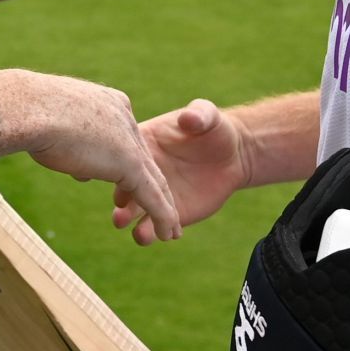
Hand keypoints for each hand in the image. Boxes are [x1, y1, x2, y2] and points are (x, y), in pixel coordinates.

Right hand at [0, 71, 182, 241]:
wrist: (31, 108)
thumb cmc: (31, 113)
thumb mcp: (54, 125)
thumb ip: (73, 144)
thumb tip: (81, 169)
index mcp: (110, 103)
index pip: (124, 139)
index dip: (126, 162)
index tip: (127, 183)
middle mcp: (125, 118)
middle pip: (145, 160)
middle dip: (154, 185)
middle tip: (163, 206)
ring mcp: (129, 140)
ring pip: (155, 180)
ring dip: (165, 207)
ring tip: (172, 229)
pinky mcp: (129, 163)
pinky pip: (152, 195)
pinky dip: (163, 216)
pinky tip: (170, 233)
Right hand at [115, 98, 250, 244]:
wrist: (233, 156)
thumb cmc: (215, 128)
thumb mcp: (208, 116)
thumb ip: (199, 114)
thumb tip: (188, 119)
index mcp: (146, 143)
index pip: (128, 151)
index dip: (121, 159)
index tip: (116, 168)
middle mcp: (143, 170)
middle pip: (126, 182)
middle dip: (119, 194)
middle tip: (116, 204)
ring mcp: (153, 194)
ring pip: (134, 208)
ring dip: (125, 216)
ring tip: (122, 222)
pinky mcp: (167, 213)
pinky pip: (153, 226)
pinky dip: (147, 232)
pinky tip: (148, 236)